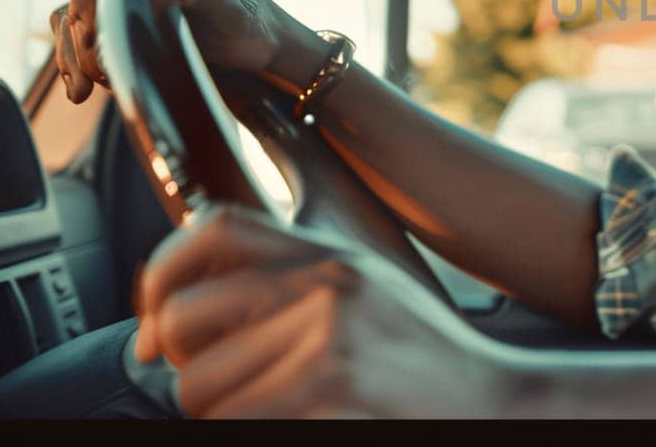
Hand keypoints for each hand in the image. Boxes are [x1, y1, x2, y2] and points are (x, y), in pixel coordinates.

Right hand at [49, 0, 309, 102]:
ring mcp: (125, 5)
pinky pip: (83, 43)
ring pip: (75, 23)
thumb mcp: (232, 8)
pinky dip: (75, 64)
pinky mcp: (122, 32)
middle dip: (77, 37)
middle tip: (92, 79)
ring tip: (83, 91)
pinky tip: (81, 92)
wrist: (259, 51)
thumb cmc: (251, 24)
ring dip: (70, 56)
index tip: (93, 32)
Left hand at [134, 206, 511, 417]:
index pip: (215, 228)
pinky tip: (295, 424)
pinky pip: (230, 422)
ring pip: (197, 387)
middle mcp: (327, 285)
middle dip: (182, 365)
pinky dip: (244, 430)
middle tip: (219, 390)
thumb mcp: (370, 294)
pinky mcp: (327, 390)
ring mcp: (326, 339)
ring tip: (274, 412)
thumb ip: (298, 282)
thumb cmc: (429, 364)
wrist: (502, 403)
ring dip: (217, 414)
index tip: (153, 322)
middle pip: (184, 317)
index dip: (163, 272)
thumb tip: (190, 305)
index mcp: (334, 256)